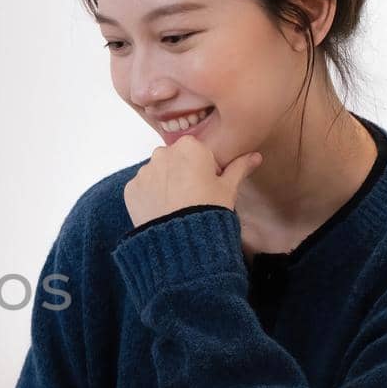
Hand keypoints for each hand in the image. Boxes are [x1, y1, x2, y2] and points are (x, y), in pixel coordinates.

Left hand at [123, 136, 261, 228]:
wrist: (181, 240)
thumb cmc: (209, 209)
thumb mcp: (228, 188)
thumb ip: (239, 167)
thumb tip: (256, 156)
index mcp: (189, 147)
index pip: (198, 151)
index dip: (204, 168)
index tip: (208, 185)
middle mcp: (162, 153)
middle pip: (174, 159)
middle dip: (182, 173)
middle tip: (192, 197)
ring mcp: (144, 171)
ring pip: (157, 174)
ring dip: (165, 185)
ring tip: (176, 207)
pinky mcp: (130, 189)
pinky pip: (142, 189)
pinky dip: (150, 197)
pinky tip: (162, 212)